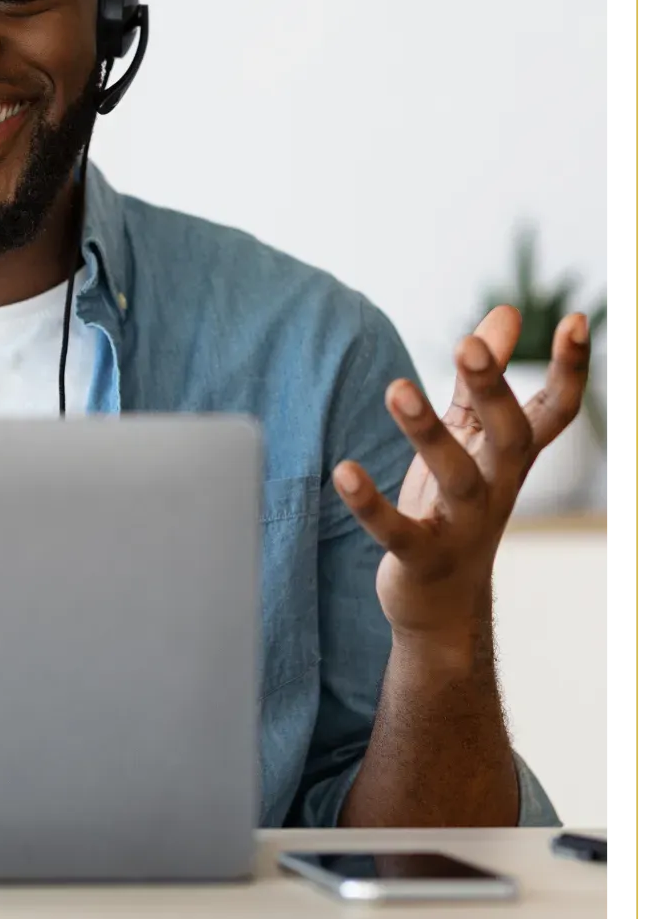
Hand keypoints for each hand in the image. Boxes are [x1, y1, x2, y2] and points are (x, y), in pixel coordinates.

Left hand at [333, 305, 590, 652]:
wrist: (442, 606)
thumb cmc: (455, 508)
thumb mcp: (471, 441)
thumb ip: (478, 380)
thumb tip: (502, 313)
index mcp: (510, 459)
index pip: (552, 411)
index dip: (569, 370)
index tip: (574, 319)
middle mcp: (497, 490)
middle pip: (509, 437)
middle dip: (492, 390)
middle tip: (467, 344)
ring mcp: (462, 526)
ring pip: (457, 478)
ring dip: (428, 433)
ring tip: (397, 388)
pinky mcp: (421, 557)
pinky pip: (397, 530)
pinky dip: (371, 503)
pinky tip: (344, 471)